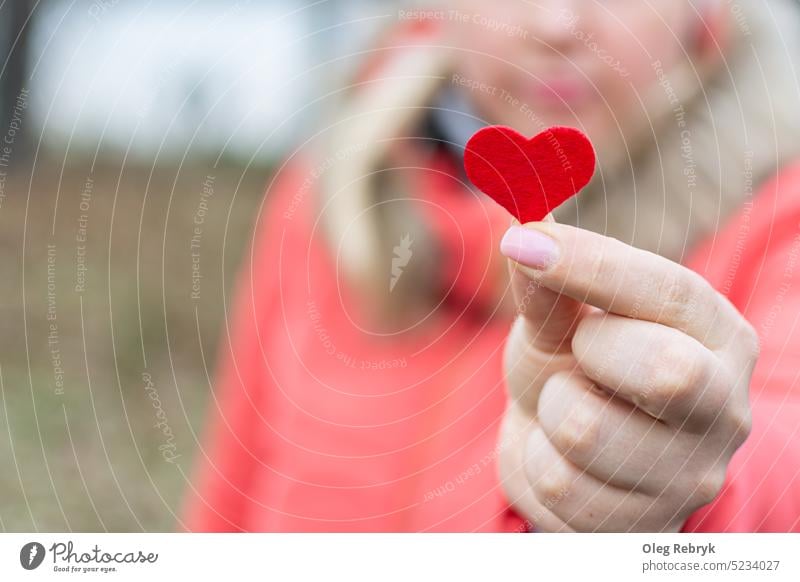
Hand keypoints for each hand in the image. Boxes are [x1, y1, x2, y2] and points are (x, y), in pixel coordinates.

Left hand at [496, 216, 759, 531]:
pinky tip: (559, 456)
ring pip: (586, 431)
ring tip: (566, 408)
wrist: (564, 449)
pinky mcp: (643, 525)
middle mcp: (723, 406)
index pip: (670, 292)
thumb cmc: (574, 366)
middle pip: (665, 371)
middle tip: (579, 355)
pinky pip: (558, 486)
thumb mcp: (561, 317)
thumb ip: (548, 279)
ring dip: (550, 410)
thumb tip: (523, 229)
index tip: (523, 243)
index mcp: (715, 335)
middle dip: (589, 352)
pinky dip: (538, 460)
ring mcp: (690, 474)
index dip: (593, 265)